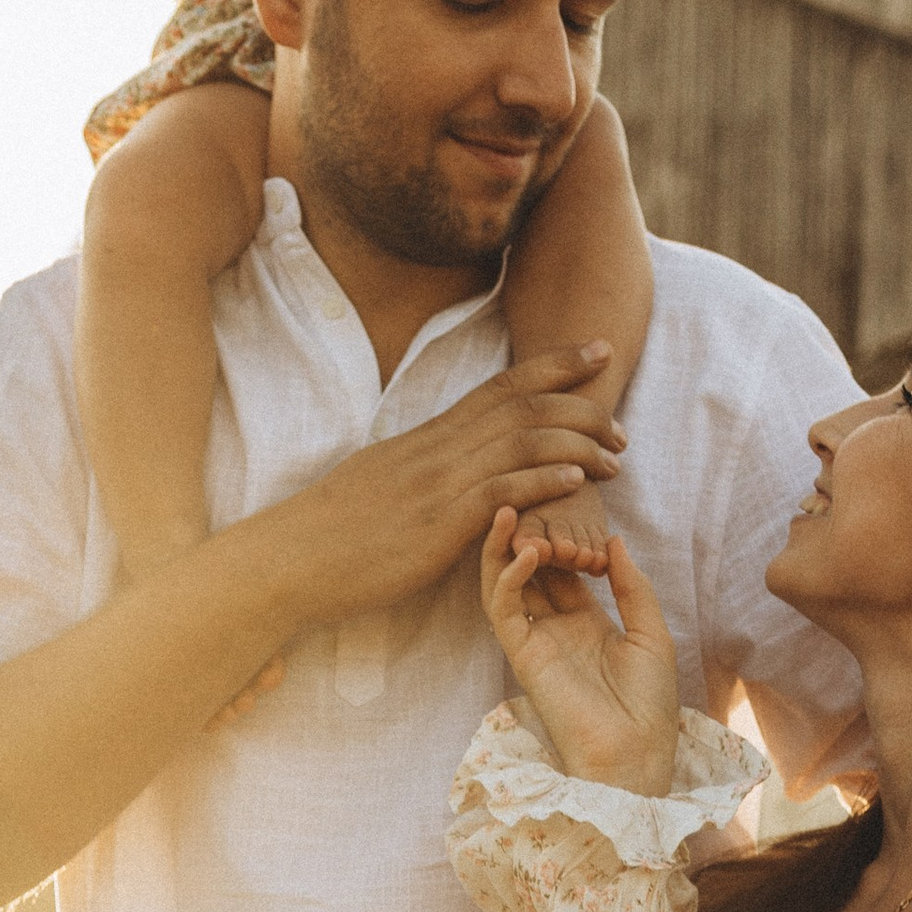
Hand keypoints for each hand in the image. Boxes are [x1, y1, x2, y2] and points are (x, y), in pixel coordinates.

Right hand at [266, 347, 621, 630]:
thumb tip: (442, 466)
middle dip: (581, 402)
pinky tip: (576, 480)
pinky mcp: (437, 523)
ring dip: (577, 443)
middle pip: (522, 404)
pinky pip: (500, 489)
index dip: (554, 364)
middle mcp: (438, 449)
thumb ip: (421, 470)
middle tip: (621, 422)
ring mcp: (438, 482)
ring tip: (615, 458)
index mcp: (428, 438)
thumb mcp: (382, 484)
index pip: (501, 387)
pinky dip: (543, 478)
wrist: (290, 560)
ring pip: (521, 440)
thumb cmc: (332, 535)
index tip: (596, 351)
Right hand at [479, 510, 680, 795]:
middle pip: (531, 570)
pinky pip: (503, 609)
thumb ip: (631, 586)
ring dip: (506, 547)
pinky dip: (507, 577)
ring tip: (512, 510)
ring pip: (506, 583)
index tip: (573, 508)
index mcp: (587, 624)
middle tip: (532, 497)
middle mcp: (556, 630)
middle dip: (531, 534)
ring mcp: (536, 642)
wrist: (635, 753)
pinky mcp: (521, 656)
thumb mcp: (651, 632)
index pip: (564, 569)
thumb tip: (614, 539)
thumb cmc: (649, 704)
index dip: (565, 536)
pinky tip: (526, 553)